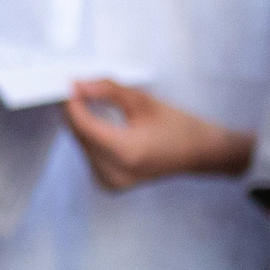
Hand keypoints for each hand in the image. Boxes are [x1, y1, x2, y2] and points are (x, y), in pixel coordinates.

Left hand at [62, 80, 252, 191]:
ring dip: (82, 124)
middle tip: (79, 89)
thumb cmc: (178, 126)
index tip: (70, 85)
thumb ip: (107, 90)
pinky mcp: (108, 184)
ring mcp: (110, 183)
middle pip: (79, 136)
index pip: (84, 126)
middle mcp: (114, 173)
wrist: (199, 152)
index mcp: (126, 153)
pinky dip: (89, 138)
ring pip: (81, 146)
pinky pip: (88, 155)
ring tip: (91, 105)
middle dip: (76, 111)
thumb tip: (78, 85)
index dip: (73, 103)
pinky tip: (99, 125)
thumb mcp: (142, 101)